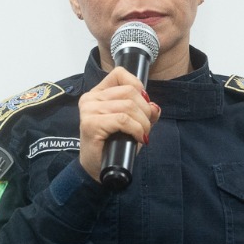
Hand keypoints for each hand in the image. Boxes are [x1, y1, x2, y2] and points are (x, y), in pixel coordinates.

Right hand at [78, 67, 160, 181]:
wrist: (98, 169)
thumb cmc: (113, 145)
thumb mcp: (133, 124)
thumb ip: (144, 112)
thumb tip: (155, 107)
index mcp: (98, 93)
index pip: (119, 74)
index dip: (138, 86)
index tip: (144, 104)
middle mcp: (90, 99)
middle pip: (129, 92)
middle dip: (145, 110)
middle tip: (146, 127)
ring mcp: (89, 110)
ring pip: (128, 106)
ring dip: (142, 123)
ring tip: (143, 135)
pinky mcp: (91, 124)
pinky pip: (123, 120)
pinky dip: (136, 129)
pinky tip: (138, 138)